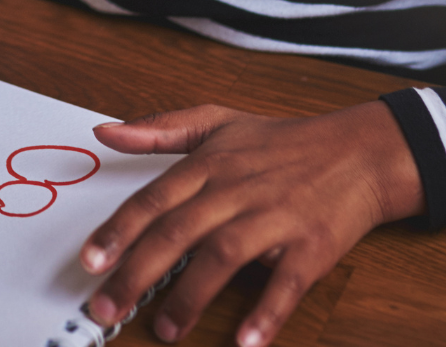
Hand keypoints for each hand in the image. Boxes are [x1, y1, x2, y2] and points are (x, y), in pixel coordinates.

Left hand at [80, 101, 424, 345]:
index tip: (89, 260)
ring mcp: (273, 218)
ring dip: (191, 296)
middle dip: (137, 273)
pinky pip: (285, 282)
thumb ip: (159, 128)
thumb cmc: (281, 141)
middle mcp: (235, 190)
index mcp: (208, 164)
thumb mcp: (217, 121)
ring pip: (223, 256)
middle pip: (177, 232)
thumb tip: (104, 132)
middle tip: (106, 307)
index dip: (119, 231)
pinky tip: (245, 341)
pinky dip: (266, 311)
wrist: (356, 151)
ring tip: (164, 330)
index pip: (153, 199)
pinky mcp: (311, 246)